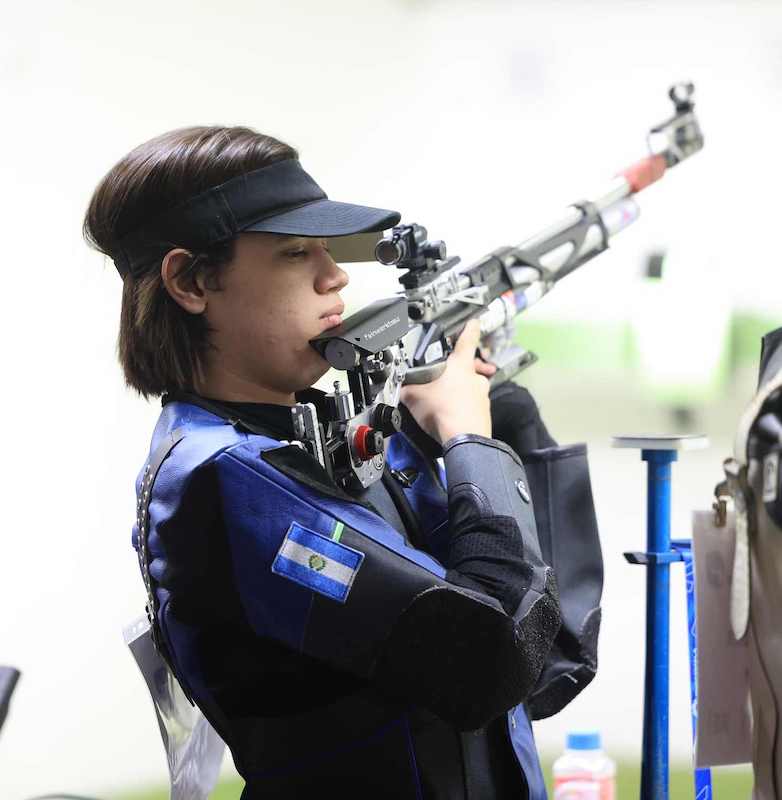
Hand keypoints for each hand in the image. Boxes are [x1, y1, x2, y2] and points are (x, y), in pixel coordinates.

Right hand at [401, 319, 495, 444]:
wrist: (464, 440)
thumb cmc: (442, 411)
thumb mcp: (414, 396)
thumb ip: (408, 388)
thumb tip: (400, 387)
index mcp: (460, 365)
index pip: (468, 339)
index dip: (470, 327)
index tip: (474, 322)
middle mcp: (475, 378)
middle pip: (468, 367)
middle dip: (457, 371)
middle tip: (444, 377)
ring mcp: (482, 396)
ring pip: (470, 388)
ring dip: (459, 392)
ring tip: (442, 402)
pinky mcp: (484, 413)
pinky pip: (472, 406)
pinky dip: (462, 408)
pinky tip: (450, 416)